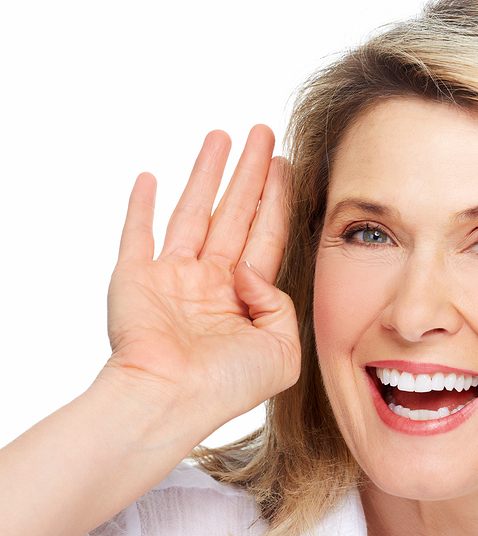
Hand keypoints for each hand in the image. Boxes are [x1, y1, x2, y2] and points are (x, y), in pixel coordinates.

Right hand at [100, 125, 300, 432]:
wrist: (170, 401)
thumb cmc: (226, 385)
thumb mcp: (283, 349)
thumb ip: (281, 304)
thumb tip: (251, 271)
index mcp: (245, 297)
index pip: (266, 235)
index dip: (277, 199)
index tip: (286, 164)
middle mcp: (210, 282)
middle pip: (235, 213)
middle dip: (250, 173)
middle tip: (262, 134)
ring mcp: (172, 278)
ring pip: (193, 211)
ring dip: (206, 174)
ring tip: (221, 136)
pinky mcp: (135, 278)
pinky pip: (137, 233)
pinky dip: (140, 205)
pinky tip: (150, 176)